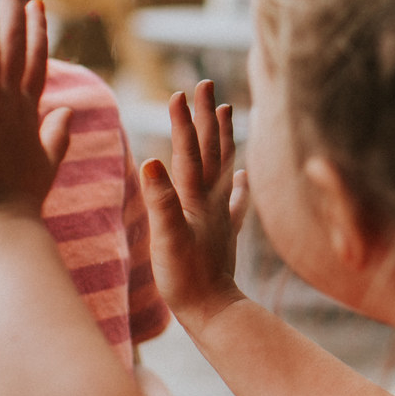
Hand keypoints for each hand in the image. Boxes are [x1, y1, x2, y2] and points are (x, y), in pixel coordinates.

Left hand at [0, 0, 72, 227]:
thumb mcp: (47, 164)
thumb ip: (58, 136)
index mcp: (28, 112)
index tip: (37, 1)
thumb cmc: (20, 203)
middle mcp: (11, 104)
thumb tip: (68, 115)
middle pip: (13, 42)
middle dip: (9, 1)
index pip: (35, 61)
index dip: (37, 30)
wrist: (6, 231)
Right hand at [140, 79, 248, 326]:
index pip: (188, 152)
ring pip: (224, 166)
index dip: (182, 122)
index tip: (178, 92)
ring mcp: (220, 215)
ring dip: (224, 138)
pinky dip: (240, 184)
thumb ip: (160, 201)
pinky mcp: (224, 232)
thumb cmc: (185, 279)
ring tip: (227, 111)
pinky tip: (245, 176)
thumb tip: (150, 160)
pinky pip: (235, 200)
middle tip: (206, 84)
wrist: (213, 311)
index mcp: (195, 200)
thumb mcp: (166, 240)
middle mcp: (211, 201)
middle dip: (207, 116)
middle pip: (211, 150)